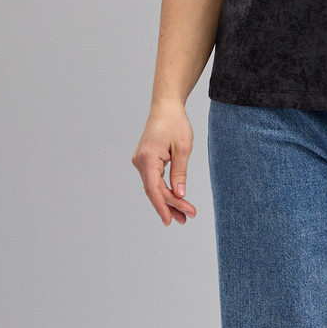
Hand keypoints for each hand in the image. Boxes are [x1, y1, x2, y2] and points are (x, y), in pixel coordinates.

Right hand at [132, 103, 196, 225]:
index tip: (170, 220)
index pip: (153, 188)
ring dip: (168, 201)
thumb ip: (180, 172)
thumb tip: (179, 194)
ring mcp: (141, 162)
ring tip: (183, 215)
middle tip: (187, 218)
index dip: (162, 206)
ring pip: (153, 187)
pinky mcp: (145, 162)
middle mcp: (140, 161)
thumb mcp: (183, 148)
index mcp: (148, 157)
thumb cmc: (175, 123)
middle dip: (171, 206)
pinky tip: (175, 201)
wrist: (165, 108)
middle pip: (154, 190)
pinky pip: (153, 181)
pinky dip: (164, 191)